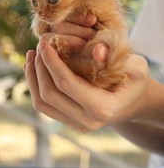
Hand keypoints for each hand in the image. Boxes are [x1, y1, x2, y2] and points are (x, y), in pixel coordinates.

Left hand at [24, 39, 148, 131]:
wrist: (134, 101)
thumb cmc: (135, 80)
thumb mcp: (136, 66)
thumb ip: (118, 58)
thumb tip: (97, 51)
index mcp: (103, 107)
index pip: (67, 83)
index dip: (52, 62)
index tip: (43, 43)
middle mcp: (87, 120)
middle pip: (50, 94)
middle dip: (40, 67)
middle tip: (38, 46)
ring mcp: (77, 123)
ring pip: (42, 103)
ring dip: (33, 77)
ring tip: (32, 56)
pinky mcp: (70, 120)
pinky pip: (45, 106)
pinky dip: (36, 86)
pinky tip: (35, 68)